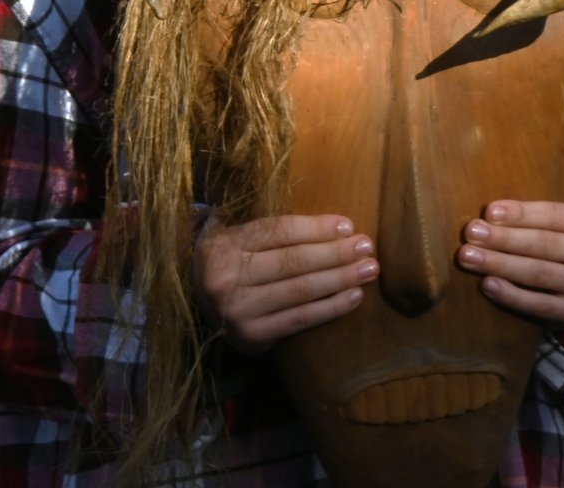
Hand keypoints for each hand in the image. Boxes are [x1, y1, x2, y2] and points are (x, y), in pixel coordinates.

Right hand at [193, 213, 376, 353]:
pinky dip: (331, 307)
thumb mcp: (235, 237)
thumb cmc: (227, 264)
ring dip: (341, 278)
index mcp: (222, 244)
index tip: (348, 226)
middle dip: (336, 252)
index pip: (279, 231)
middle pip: (293, 260)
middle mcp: (225, 277)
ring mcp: (236, 310)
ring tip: (369, 269)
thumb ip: (271, 229)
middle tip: (368, 246)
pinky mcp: (250, 336)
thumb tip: (337, 226)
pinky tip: (354, 296)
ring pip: (300, 289)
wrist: (194, 307)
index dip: (317, 228)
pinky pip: (299, 319)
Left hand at [456, 199, 563, 325]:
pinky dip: (512, 295)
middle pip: (544, 244)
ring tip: (469, 257)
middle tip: (471, 233)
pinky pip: (540, 305)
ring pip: (539, 273)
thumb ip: (549, 212)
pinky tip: (488, 284)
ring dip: (500, 264)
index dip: (522, 214)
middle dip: (504, 238)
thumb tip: (497, 208)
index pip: (555, 215)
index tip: (489, 212)